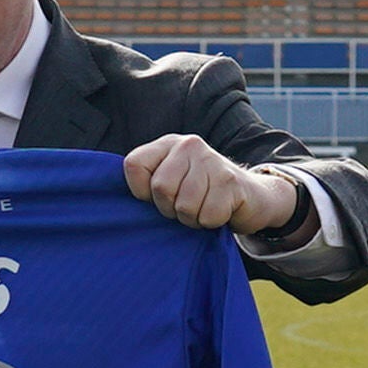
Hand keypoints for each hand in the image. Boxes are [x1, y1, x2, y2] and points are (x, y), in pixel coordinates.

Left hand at [124, 135, 299, 236]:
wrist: (250, 197)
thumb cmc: (201, 195)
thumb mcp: (172, 183)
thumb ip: (148, 185)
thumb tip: (117, 204)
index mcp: (168, 144)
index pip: (134, 165)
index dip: (140, 192)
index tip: (155, 198)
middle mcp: (188, 145)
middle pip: (160, 189)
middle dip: (171, 209)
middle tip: (186, 206)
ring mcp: (211, 160)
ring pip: (184, 206)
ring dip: (193, 219)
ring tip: (203, 208)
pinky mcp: (230, 180)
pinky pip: (207, 216)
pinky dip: (212, 222)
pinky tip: (220, 211)